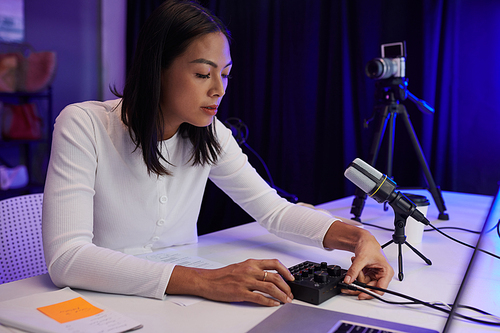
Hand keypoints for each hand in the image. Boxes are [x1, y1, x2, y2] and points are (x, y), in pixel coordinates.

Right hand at [166, 259, 294, 305]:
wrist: (208, 280)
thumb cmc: (223, 275)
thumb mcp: (241, 267)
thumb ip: (255, 269)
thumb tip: (270, 276)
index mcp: (251, 263)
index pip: (274, 263)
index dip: (286, 271)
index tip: (291, 278)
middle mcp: (250, 271)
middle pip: (275, 277)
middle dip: (286, 287)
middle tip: (291, 294)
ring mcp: (246, 282)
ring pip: (270, 287)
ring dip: (281, 295)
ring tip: (286, 300)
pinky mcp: (241, 293)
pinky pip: (259, 298)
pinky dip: (269, 302)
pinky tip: (274, 304)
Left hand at [323, 221, 393, 299]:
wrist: (363, 240)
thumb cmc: (369, 245)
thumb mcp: (361, 258)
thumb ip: (354, 270)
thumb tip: (348, 280)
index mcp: (386, 272)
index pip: (380, 289)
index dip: (370, 293)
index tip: (360, 295)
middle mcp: (381, 276)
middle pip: (370, 288)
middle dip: (359, 285)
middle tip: (349, 284)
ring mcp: (374, 276)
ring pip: (364, 285)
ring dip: (356, 278)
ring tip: (355, 264)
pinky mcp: (368, 275)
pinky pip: (360, 280)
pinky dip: (355, 275)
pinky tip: (355, 266)